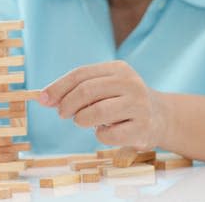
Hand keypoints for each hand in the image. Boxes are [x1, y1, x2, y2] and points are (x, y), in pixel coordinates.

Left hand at [40, 60, 166, 150]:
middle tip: (61, 113)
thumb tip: (44, 98)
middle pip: (87, 91)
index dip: (58, 87)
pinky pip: (110, 134)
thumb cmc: (122, 101)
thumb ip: (77, 89)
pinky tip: (104, 131)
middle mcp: (131, 83)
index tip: (42, 99)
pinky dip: (100, 135)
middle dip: (67, 104)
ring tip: (82, 121)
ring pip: (97, 112)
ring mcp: (139, 106)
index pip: (80, 74)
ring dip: (82, 119)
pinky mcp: (144, 128)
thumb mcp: (105, 87)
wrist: (162, 117)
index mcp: (118, 69)